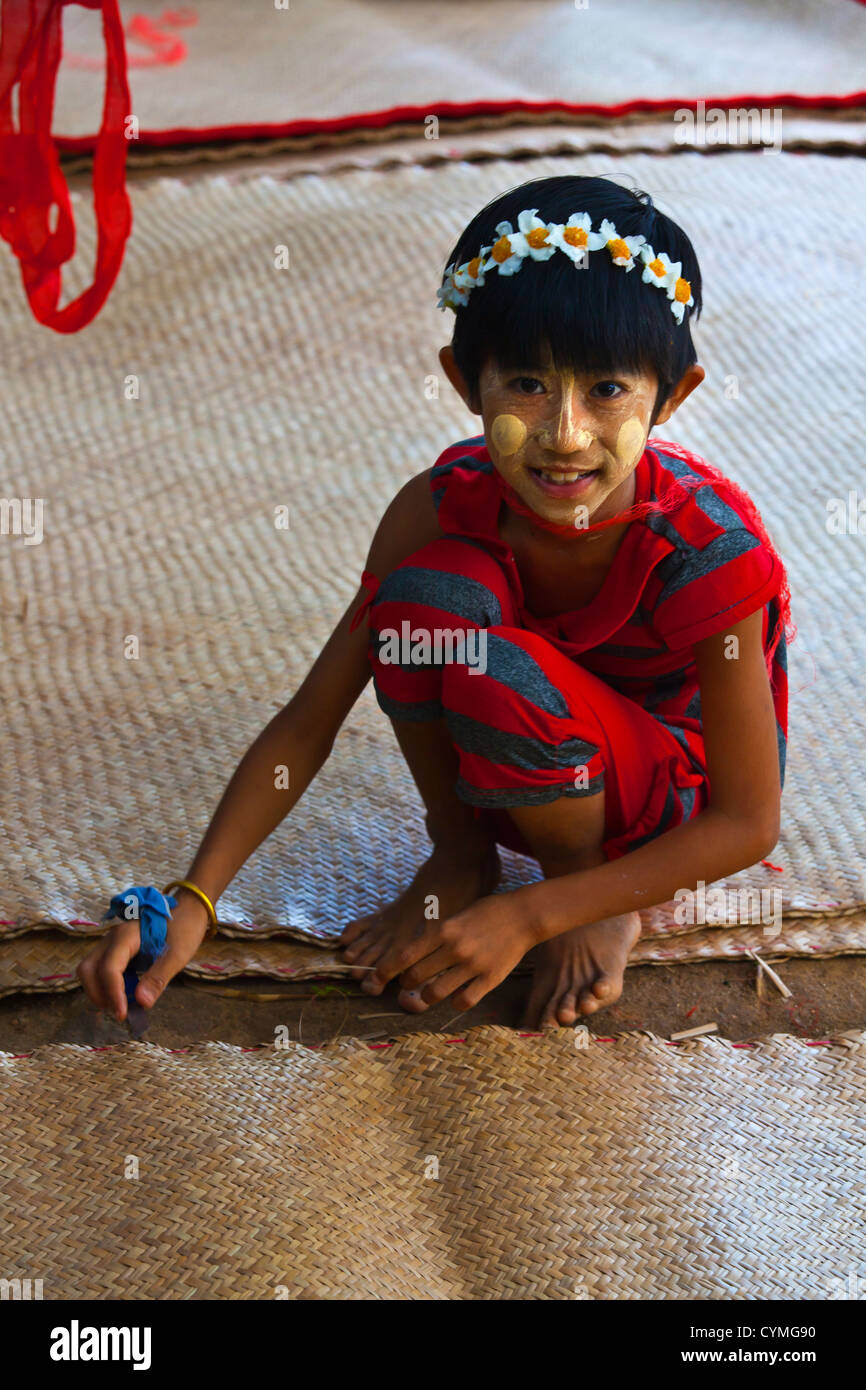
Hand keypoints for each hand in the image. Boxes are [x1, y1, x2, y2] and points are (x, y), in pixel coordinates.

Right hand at [76, 892, 210, 1021]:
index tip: (122, 1014)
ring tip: (121, 1006)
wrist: (187, 911)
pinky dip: (105, 986)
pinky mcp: (114, 952)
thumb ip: (158, 977)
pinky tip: (124, 996)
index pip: (109, 968)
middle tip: (119, 1012)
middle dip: (98, 994)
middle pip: (88, 969)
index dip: (112, 994)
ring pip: (89, 970)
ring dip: (98, 991)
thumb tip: (141, 1003)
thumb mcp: (177, 954)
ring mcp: (110, 945)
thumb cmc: (184, 928)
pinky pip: (99, 970)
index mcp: (127, 936)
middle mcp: (112, 939)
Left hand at [363, 889, 539, 1011]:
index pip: (404, 955)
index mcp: (444, 930)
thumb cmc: (487, 912)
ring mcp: (473, 965)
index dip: (386, 970)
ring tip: (430, 993)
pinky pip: (463, 1001)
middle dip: (406, 984)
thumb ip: (437, 936)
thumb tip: (412, 955)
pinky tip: (457, 997)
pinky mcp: (490, 978)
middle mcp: (455, 948)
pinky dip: (455, 1003)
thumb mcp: (456, 916)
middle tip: (409, 984)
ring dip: (427, 997)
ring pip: (435, 993)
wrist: (523, 915)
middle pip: (415, 976)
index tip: (377, 978)